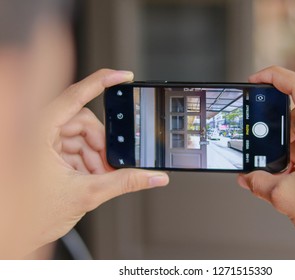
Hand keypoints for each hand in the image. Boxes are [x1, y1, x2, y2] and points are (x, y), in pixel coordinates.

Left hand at [6, 69, 168, 257]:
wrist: (8, 237)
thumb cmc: (27, 216)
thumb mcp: (85, 195)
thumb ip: (125, 183)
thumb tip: (152, 177)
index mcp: (38, 131)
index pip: (75, 96)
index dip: (102, 82)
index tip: (123, 76)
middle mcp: (36, 131)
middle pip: (83, 121)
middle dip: (100, 145)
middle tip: (109, 166)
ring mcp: (38, 141)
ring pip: (79, 135)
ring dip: (94, 157)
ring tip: (96, 178)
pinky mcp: (41, 151)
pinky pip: (71, 146)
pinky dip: (84, 161)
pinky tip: (87, 178)